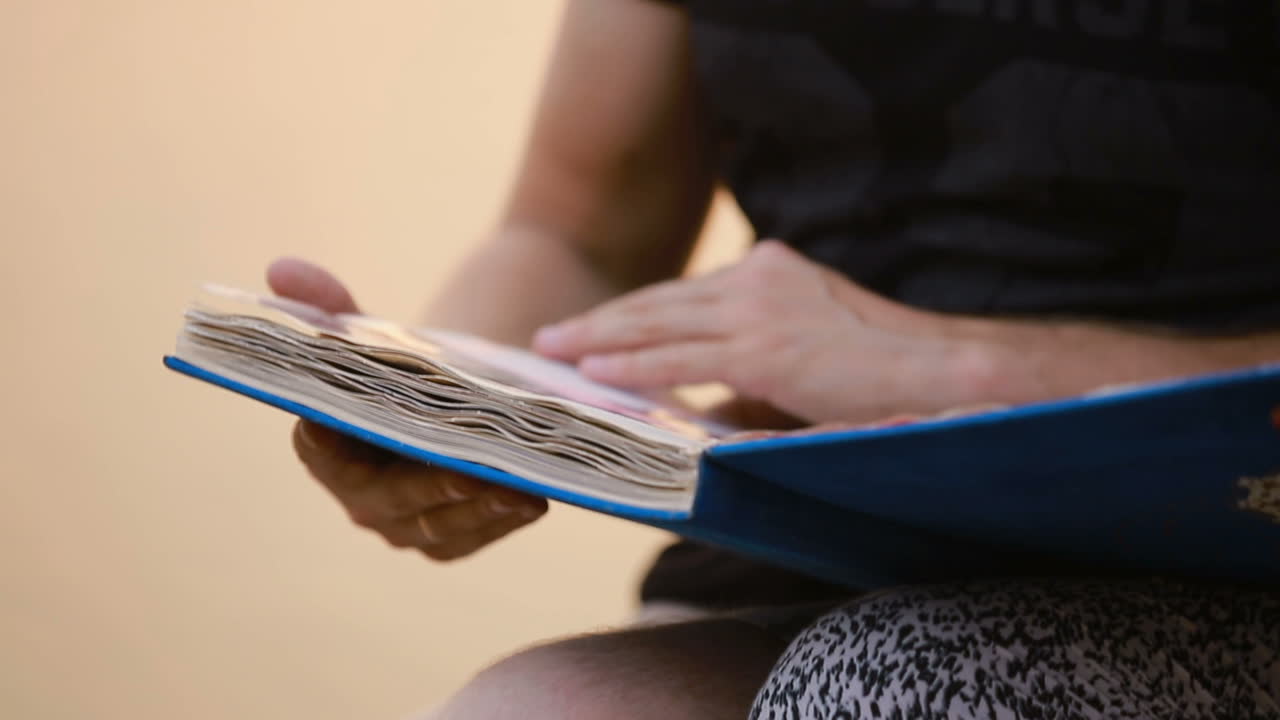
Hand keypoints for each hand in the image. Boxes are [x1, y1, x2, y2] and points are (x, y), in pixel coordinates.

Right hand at [266, 258, 546, 559]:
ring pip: (437, 527)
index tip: (343, 432)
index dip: (326, 443)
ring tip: (517, 489)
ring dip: (477, 510)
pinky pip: (473, 536)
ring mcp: (405, 526)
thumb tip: (281, 269)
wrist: (451, 403)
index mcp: (325, 450)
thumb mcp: (372, 332)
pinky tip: (534, 498)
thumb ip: (329, 304)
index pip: (318, 449)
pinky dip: (502, 521)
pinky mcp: (450, 540)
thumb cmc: (403, 367)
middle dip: (430, 488)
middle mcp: (360, 499)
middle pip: (389, 499)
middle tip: (469, 472)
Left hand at [532, 241, 997, 423]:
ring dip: (600, 339)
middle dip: (600, 321)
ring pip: (657, 323)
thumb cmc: (877, 370)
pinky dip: (632, 365)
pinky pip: (679, 358)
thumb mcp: (803, 352)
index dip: (632, 312)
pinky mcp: (762, 348)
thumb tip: (705, 406)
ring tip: (557, 352)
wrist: (938, 368)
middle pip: (658, 300)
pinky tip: (596, 372)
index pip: (682, 293)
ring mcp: (757, 310)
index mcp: (767, 269)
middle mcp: (755, 278)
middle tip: (550, 336)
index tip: (592, 327)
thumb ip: (749, 369)